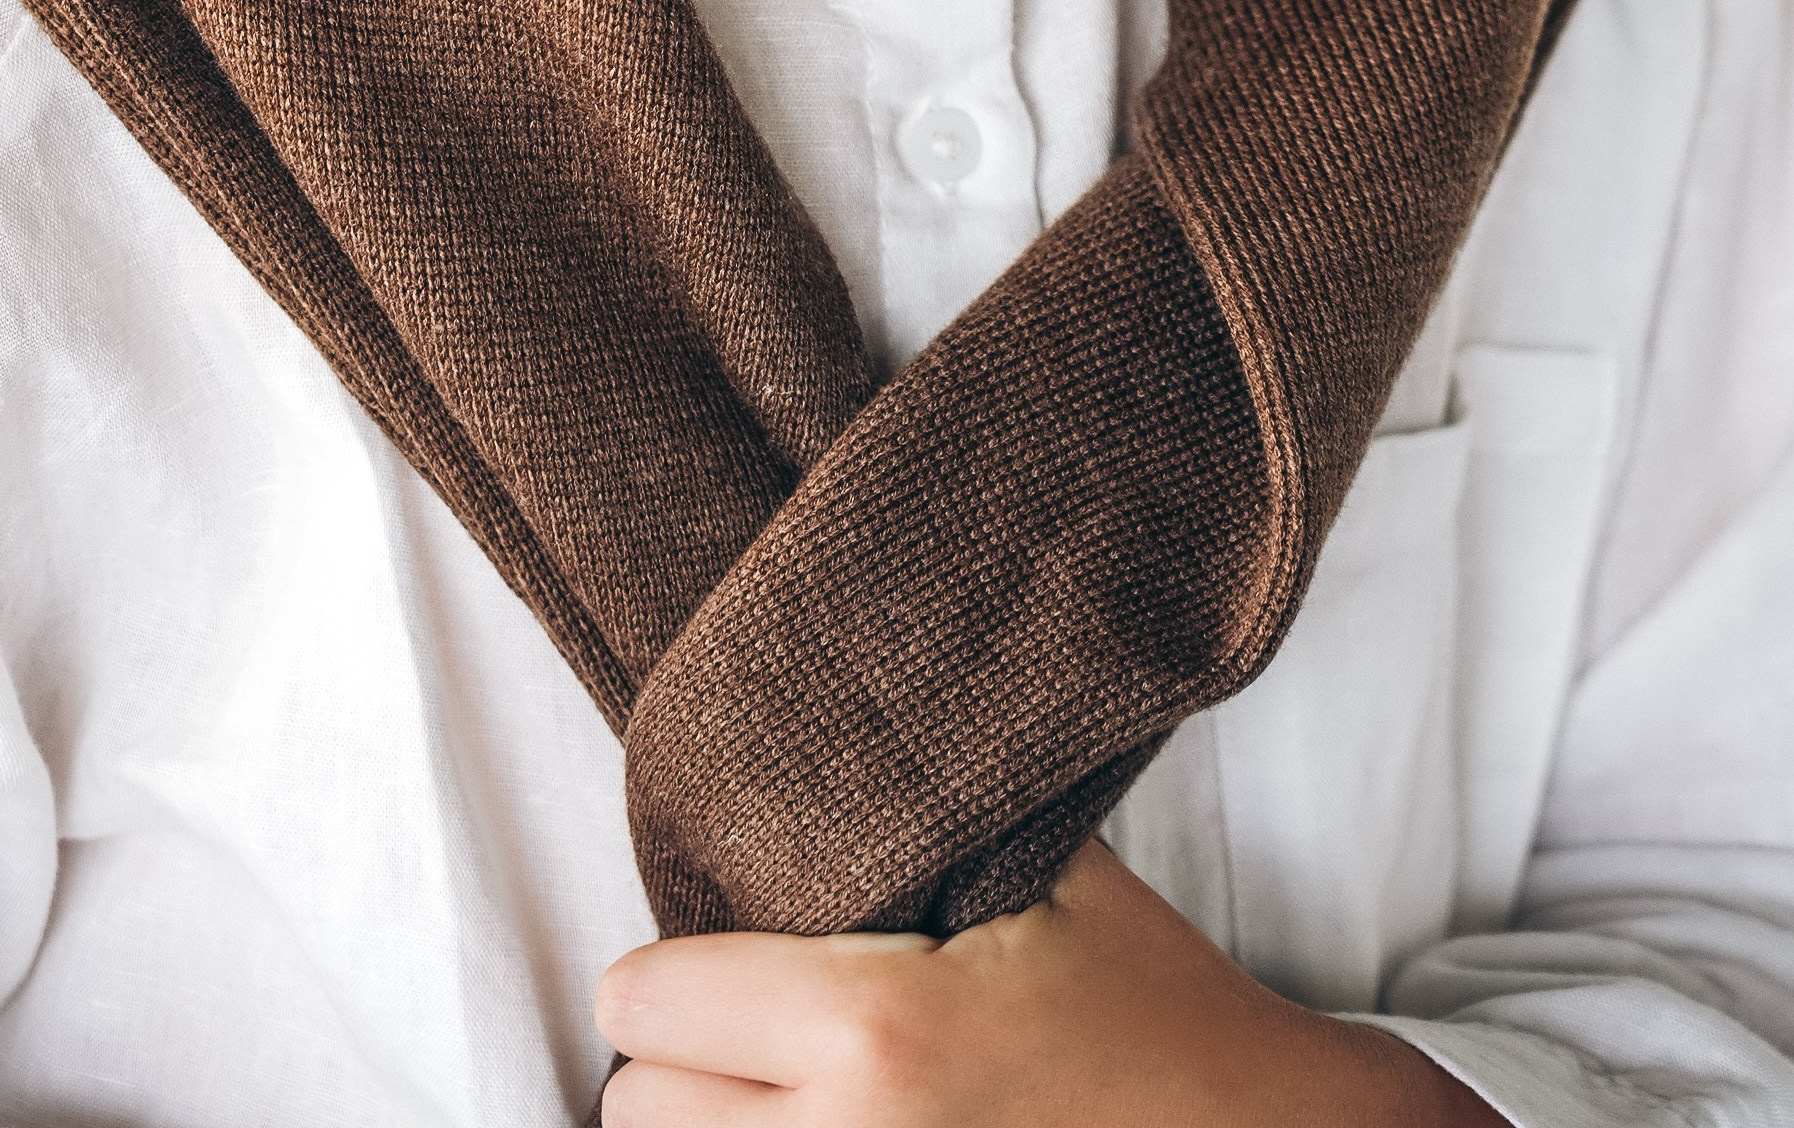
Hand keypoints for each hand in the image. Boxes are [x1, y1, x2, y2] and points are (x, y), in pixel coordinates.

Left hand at [596, 838, 1499, 1123]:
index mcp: (870, 1031)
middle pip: (637, 1109)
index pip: (644, 1000)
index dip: (675, 970)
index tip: (725, 958)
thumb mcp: (1048, 874)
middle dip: (685, 1061)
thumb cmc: (1156, 1009)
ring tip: (790, 1093)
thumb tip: (832, 705)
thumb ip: (926, 808)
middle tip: (755, 1032)